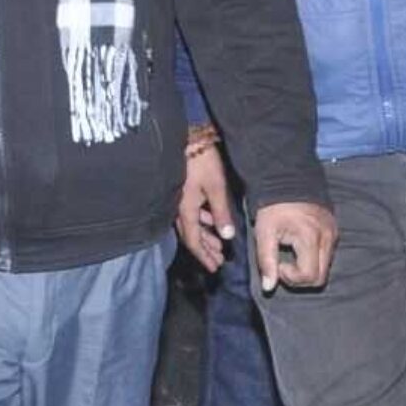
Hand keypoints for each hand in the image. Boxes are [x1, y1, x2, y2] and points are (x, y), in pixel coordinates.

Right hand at [176, 144, 235, 273]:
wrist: (186, 138)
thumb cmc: (201, 162)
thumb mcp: (216, 188)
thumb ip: (221, 213)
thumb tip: (227, 237)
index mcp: (186, 210)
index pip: (193, 240)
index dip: (204, 256)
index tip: (214, 267)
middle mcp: (179, 209)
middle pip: (191, 236)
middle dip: (205, 250)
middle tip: (218, 262)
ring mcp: (178, 200)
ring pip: (191, 225)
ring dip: (205, 237)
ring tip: (218, 246)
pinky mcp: (181, 192)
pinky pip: (190, 214)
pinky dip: (201, 222)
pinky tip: (211, 221)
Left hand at [252, 201, 336, 291]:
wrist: (287, 180)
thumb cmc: (273, 207)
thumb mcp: (264, 233)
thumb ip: (266, 261)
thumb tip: (268, 288)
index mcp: (311, 237)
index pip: (309, 276)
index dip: (291, 277)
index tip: (278, 263)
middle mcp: (327, 238)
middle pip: (320, 278)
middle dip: (299, 278)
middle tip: (283, 263)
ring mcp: (333, 235)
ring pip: (324, 268)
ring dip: (306, 268)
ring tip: (289, 253)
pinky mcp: (333, 232)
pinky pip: (326, 256)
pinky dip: (312, 259)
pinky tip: (297, 247)